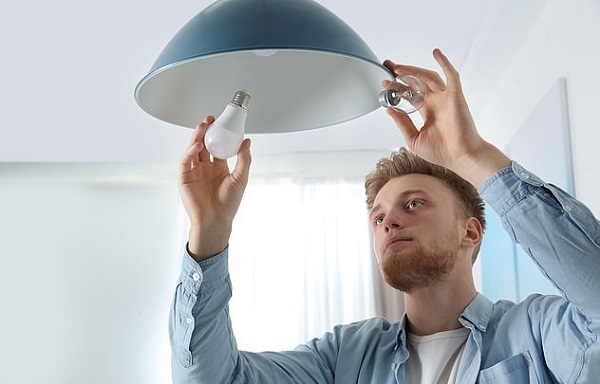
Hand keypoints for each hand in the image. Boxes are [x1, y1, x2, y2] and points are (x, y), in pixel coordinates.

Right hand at [179, 116, 251, 260]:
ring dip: (196, 137)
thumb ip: (244, 160)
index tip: (221, 123)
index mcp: (218, 168)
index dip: (218, 135)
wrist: (217, 220)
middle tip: (209, 119)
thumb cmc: (229, 204)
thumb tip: (247, 142)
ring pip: (192, 150)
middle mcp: (205, 169)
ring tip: (202, 126)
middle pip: (203, 145)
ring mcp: (194, 173)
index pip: (216, 147)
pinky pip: (185, 162)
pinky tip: (198, 146)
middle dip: (205, 131)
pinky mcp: (184, 179)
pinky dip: (190, 152)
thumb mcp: (241, 178)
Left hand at [384, 48, 509, 185]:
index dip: (397, 87)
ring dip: (414, 70)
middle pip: (417, 82)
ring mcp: (446, 98)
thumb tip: (389, 109)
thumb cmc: (442, 152)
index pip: (410, 94)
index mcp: (427, 111)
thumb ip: (402, 123)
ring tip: (398, 68)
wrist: (461, 158)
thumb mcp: (413, 138)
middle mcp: (436, 102)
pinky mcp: (456, 96)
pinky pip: (451, 76)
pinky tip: (436, 54)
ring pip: (429, 77)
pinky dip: (445, 63)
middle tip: (388, 67)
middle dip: (402, 74)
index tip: (385, 83)